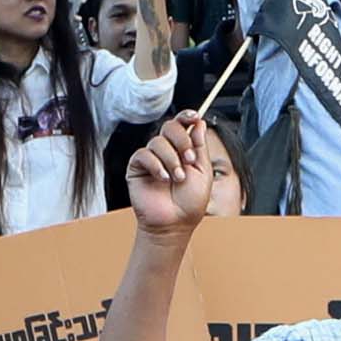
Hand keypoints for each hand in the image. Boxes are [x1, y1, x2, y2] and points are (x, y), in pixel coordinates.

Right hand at [127, 111, 221, 237]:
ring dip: (171, 159)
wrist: (175, 223)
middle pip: (169, 127)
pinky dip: (155, 165)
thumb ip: (200, 146)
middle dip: (182, 140)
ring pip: (158, 142)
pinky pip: (143, 155)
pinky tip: (162, 179)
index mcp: (183, 149)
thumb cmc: (190, 202)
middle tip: (189, 160)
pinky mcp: (137, 168)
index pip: (182, 125)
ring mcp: (151, 159)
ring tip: (177, 178)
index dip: (187, 116)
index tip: (195, 116)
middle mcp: (167, 151)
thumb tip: (199, 123)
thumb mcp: (203, 171)